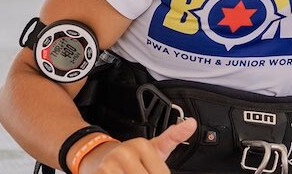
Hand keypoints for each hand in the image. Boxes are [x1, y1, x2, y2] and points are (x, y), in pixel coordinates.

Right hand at [80, 118, 195, 173]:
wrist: (99, 158)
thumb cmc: (133, 157)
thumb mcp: (155, 147)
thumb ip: (174, 137)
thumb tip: (192, 123)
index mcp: (142, 145)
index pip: (161, 173)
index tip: (155, 171)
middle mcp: (124, 153)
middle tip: (143, 170)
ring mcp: (109, 165)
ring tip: (131, 172)